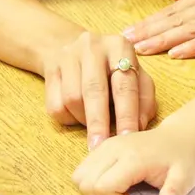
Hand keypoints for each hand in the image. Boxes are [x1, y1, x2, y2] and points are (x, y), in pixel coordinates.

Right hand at [42, 31, 156, 148]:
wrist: (72, 47)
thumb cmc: (112, 69)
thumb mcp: (135, 76)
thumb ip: (143, 98)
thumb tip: (139, 125)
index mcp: (120, 46)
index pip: (124, 85)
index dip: (127, 114)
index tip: (127, 138)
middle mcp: (93, 47)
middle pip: (94, 90)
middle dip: (99, 123)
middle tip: (101, 147)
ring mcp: (68, 56)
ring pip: (72, 99)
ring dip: (84, 120)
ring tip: (94, 125)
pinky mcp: (50, 69)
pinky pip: (55, 105)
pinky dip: (68, 118)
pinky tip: (77, 114)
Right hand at [73, 125, 194, 194]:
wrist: (179, 138)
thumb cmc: (181, 158)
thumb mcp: (185, 176)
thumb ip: (176, 190)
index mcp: (132, 157)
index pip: (101, 187)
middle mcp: (113, 148)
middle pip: (85, 183)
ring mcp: (105, 145)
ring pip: (79, 176)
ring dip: (94, 193)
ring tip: (118, 194)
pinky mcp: (102, 147)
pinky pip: (83, 170)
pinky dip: (92, 183)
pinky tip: (113, 184)